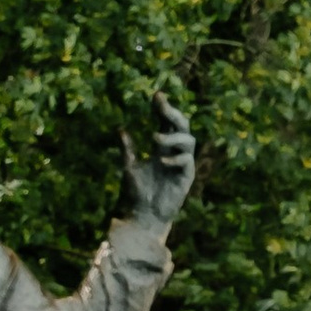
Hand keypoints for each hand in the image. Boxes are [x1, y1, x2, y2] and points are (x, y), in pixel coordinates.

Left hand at [119, 95, 194, 229]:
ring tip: (154, 138)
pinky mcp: (186, 178)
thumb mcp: (128, 166)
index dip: (163, 108)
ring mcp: (182, 164)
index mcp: (162, 147)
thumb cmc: (135, 193)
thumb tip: (121, 129)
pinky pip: (187, 162)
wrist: (142, 215)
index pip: (166, 122)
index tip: (156, 95)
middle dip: (173, 113)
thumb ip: (127, 149)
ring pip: (188, 141)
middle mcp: (174, 153)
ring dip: (173, 137)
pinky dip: (175, 158)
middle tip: (161, 104)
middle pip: (182, 126)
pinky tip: (162, 161)